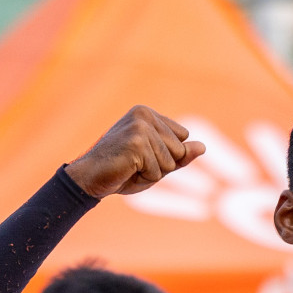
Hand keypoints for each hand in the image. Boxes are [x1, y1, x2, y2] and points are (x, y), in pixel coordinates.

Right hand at [64, 106, 204, 197]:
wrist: (89, 179)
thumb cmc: (122, 171)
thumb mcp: (157, 163)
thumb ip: (181, 155)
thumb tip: (203, 147)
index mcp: (148, 114)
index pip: (183, 137)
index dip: (168, 155)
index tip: (142, 156)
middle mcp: (144, 115)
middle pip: (179, 150)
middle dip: (161, 166)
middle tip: (134, 164)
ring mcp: (140, 127)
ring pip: (170, 162)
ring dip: (152, 173)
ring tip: (130, 167)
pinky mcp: (136, 142)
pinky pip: (157, 171)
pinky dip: (144, 178)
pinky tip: (126, 170)